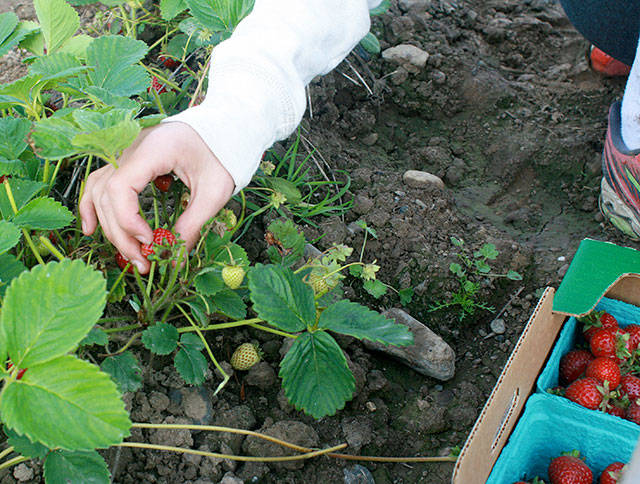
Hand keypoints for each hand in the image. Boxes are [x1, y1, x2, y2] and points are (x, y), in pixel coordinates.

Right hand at [79, 122, 234, 273]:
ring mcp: (125, 153)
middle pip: (107, 195)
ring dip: (110, 226)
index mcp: (152, 150)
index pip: (120, 188)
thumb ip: (192, 224)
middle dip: (121, 234)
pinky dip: (93, 206)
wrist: (225, 129)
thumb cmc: (223, 155)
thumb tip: (174, 259)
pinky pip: (100, 182)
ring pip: (100, 192)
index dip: (128, 221)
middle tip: (143, 263)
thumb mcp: (214, 192)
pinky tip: (92, 230)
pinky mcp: (127, 160)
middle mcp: (130, 148)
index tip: (150, 242)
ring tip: (130, 255)